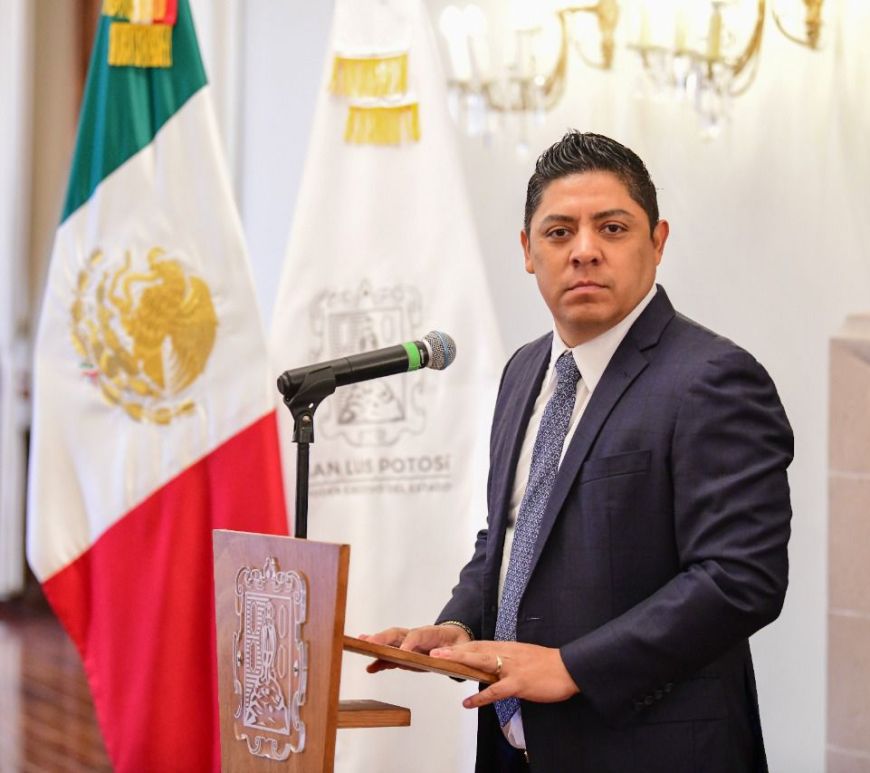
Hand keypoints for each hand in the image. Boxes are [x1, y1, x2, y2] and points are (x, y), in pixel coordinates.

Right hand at [359, 624, 471, 673]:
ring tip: (361, 645)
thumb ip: (452, 653)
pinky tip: (370, 667)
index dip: (409, 643)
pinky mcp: (405, 654)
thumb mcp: (462, 648)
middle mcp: (415, 636)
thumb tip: (440, 656)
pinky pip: (391, 656)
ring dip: (375, 644)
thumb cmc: (458, 643)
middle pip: (397, 634)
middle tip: (369, 642)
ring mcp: (408, 644)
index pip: (417, 635)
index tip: (402, 652)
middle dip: (383, 637)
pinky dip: (380, 661)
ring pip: (389, 642)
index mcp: (431, 633)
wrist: (455, 640)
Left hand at [429, 641, 579, 706]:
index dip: (461, 646)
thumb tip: (493, 665)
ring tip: (441, 663)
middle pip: (475, 649)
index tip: (444, 647)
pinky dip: (480, 697)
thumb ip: (507, 659)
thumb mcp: (524, 656)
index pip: (479, 644)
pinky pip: (495, 690)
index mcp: (507, 647)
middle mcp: (506, 654)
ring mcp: (511, 668)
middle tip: (434, 652)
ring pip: (481, 662)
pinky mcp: (519, 683)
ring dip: (459, 661)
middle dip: (453, 650)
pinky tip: (468, 702)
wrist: (569, 667)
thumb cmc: (548, 664)